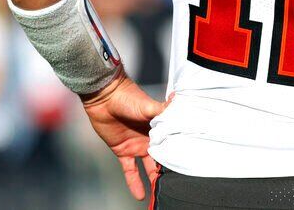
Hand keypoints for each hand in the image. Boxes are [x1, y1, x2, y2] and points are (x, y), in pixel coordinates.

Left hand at [80, 68, 171, 200]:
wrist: (104, 97)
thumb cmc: (128, 97)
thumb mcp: (148, 105)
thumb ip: (163, 109)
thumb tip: (178, 101)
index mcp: (160, 127)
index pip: (172, 143)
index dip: (179, 154)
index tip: (188, 167)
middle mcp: (151, 138)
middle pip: (162, 157)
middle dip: (169, 169)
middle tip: (178, 184)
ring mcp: (137, 146)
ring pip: (148, 167)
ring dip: (153, 180)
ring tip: (160, 194)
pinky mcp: (123, 151)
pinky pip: (130, 170)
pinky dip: (134, 183)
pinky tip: (140, 196)